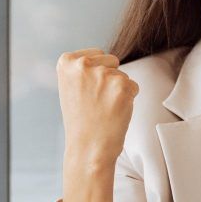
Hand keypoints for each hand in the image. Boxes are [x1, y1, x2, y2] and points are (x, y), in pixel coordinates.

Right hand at [56, 48, 138, 168]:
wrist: (87, 148)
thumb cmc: (80, 121)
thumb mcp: (70, 87)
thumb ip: (82, 69)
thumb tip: (105, 60)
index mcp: (67, 62)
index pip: (96, 53)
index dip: (96, 74)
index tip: (85, 91)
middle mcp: (83, 65)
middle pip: (111, 61)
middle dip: (108, 79)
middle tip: (96, 102)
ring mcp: (103, 75)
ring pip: (123, 75)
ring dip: (118, 91)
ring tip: (103, 109)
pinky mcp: (122, 86)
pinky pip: (133, 86)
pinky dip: (128, 99)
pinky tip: (114, 112)